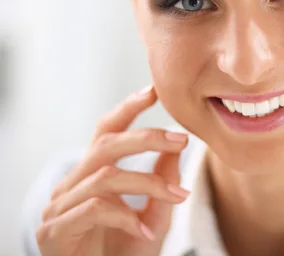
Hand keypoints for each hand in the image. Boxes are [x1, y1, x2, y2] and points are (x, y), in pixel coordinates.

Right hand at [36, 85, 189, 255]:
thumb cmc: (124, 251)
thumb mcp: (153, 215)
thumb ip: (161, 184)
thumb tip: (176, 150)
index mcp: (92, 174)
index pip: (106, 130)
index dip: (128, 108)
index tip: (154, 90)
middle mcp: (72, 184)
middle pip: (106, 144)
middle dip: (147, 138)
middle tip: (182, 140)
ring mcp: (60, 207)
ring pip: (106, 176)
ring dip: (148, 183)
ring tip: (177, 195)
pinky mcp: (55, 231)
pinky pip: (95, 209)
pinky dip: (126, 216)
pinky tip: (145, 230)